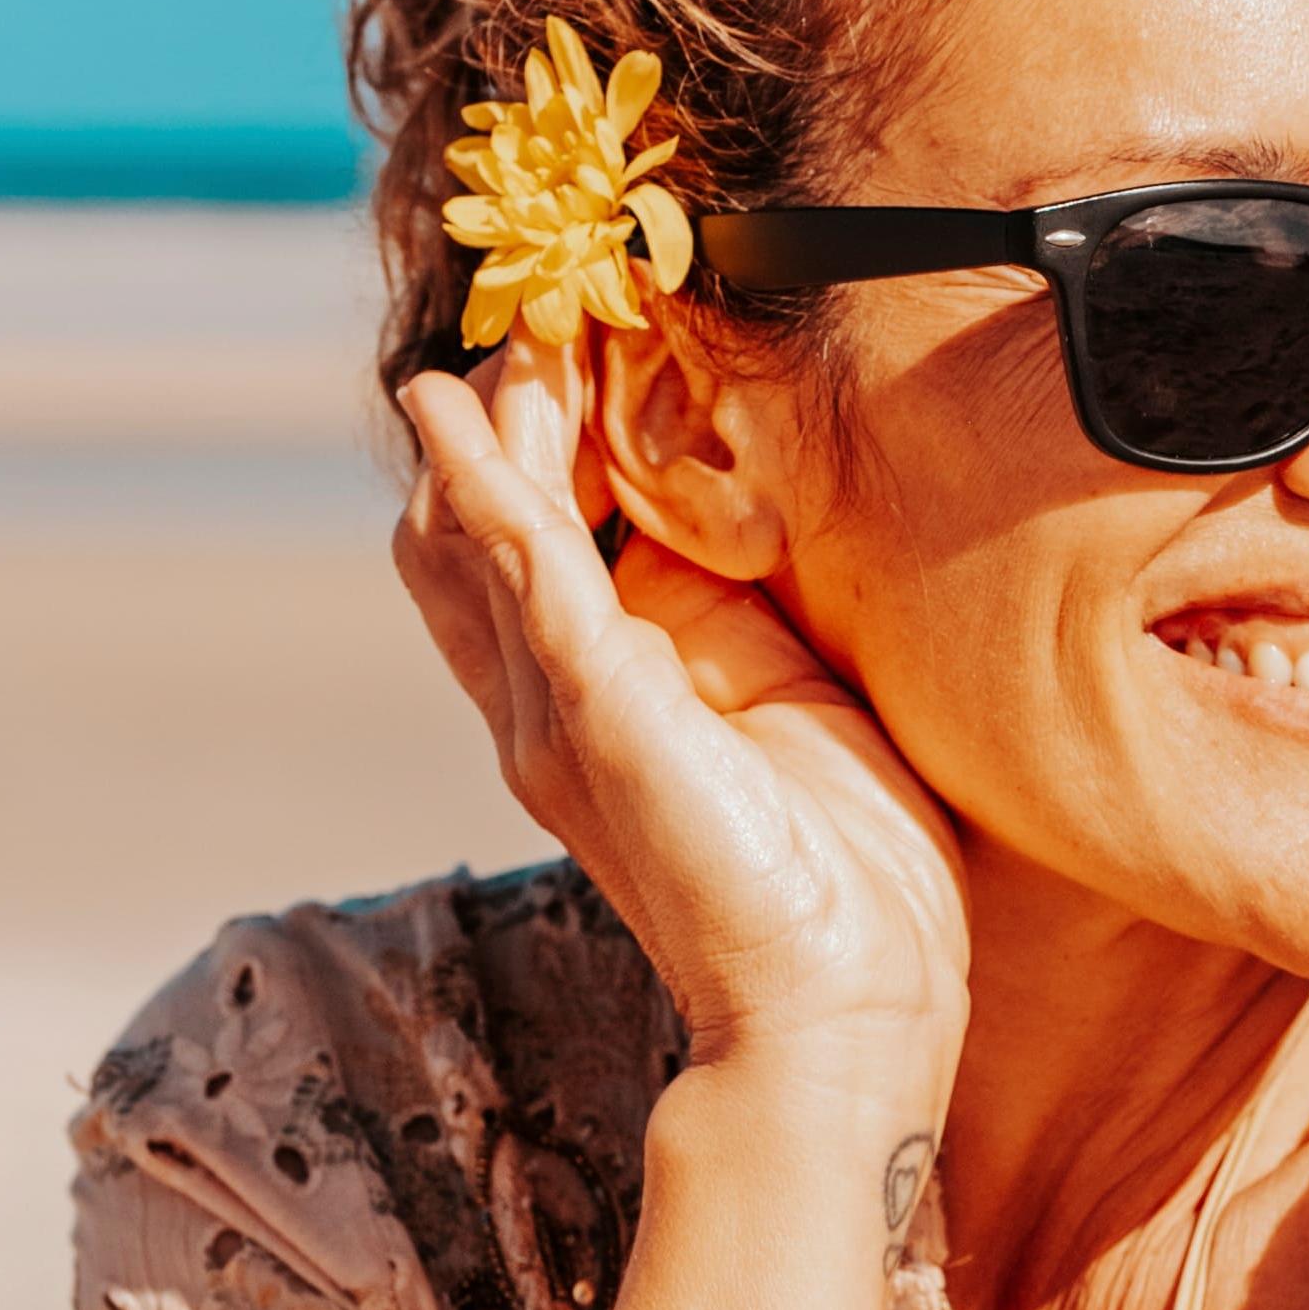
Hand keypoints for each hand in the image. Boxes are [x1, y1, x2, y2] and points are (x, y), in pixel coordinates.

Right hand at [393, 337, 966, 1118]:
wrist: (845, 1015)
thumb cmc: (846, 880)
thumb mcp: (794, 705)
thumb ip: (750, 617)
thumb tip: (759, 511)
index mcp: (598, 694)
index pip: (525, 530)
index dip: (547, 422)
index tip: (599, 321)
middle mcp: (547, 699)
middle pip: (467, 515)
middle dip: (506, 398)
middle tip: (560, 294)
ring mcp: (554, 708)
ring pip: (471, 524)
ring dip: (500, 410)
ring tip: (534, 317)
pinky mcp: (591, 716)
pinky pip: (513, 572)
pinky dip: (482, 480)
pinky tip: (462, 409)